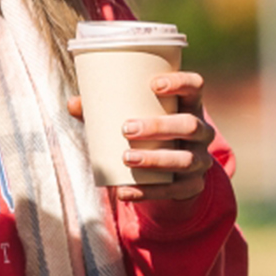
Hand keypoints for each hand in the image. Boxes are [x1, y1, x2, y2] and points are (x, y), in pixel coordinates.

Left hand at [67, 71, 215, 204]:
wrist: (173, 172)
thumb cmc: (150, 133)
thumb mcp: (137, 117)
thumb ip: (106, 109)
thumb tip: (72, 103)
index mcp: (190, 106)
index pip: (195, 86)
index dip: (179, 82)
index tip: (153, 84)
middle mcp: (202, 132)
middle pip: (190, 125)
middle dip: (158, 126)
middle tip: (126, 128)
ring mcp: (201, 160)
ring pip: (185, 160)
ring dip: (155, 159)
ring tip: (126, 158)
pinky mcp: (193, 186)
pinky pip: (175, 190)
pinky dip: (148, 192)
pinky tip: (125, 191)